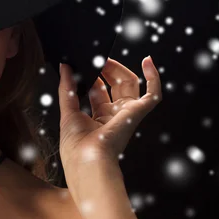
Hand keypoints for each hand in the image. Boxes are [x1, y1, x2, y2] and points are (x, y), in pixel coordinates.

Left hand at [58, 56, 161, 174]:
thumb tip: (65, 66)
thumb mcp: (67, 111)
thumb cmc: (76, 146)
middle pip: (115, 85)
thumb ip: (66, 87)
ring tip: (104, 57)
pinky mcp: (137, 113)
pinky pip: (153, 94)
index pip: (99, 90)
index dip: (93, 75)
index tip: (84, 63)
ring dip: (118, 68)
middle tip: (95, 58)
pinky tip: (147, 61)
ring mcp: (127, 113)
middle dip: (105, 69)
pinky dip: (153, 77)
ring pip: (130, 84)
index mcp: (99, 118)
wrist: (86, 160)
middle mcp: (115, 115)